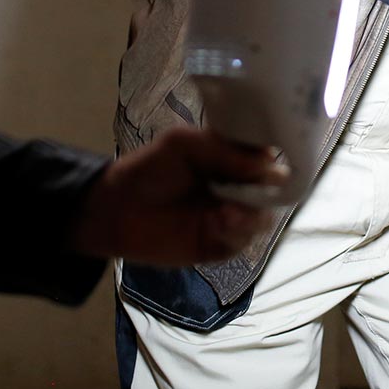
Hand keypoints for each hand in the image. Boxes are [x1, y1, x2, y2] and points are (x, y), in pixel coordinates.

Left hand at [69, 126, 286, 265]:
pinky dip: (236, 233)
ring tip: (228, 212)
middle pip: (272, 190)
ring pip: (262, 218)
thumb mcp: (183, 144)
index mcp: (230, 159)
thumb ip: (223, 150)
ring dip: (251, 215)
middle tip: (257, 188)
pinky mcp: (219, 245)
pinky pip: (242, 242)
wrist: (115, 210)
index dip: (273, 157)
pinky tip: (218, 224)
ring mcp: (229, 217)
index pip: (265, 156)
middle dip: (267, 190)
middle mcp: (236, 187)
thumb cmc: (148, 170)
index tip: (273, 159)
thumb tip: (268, 165)